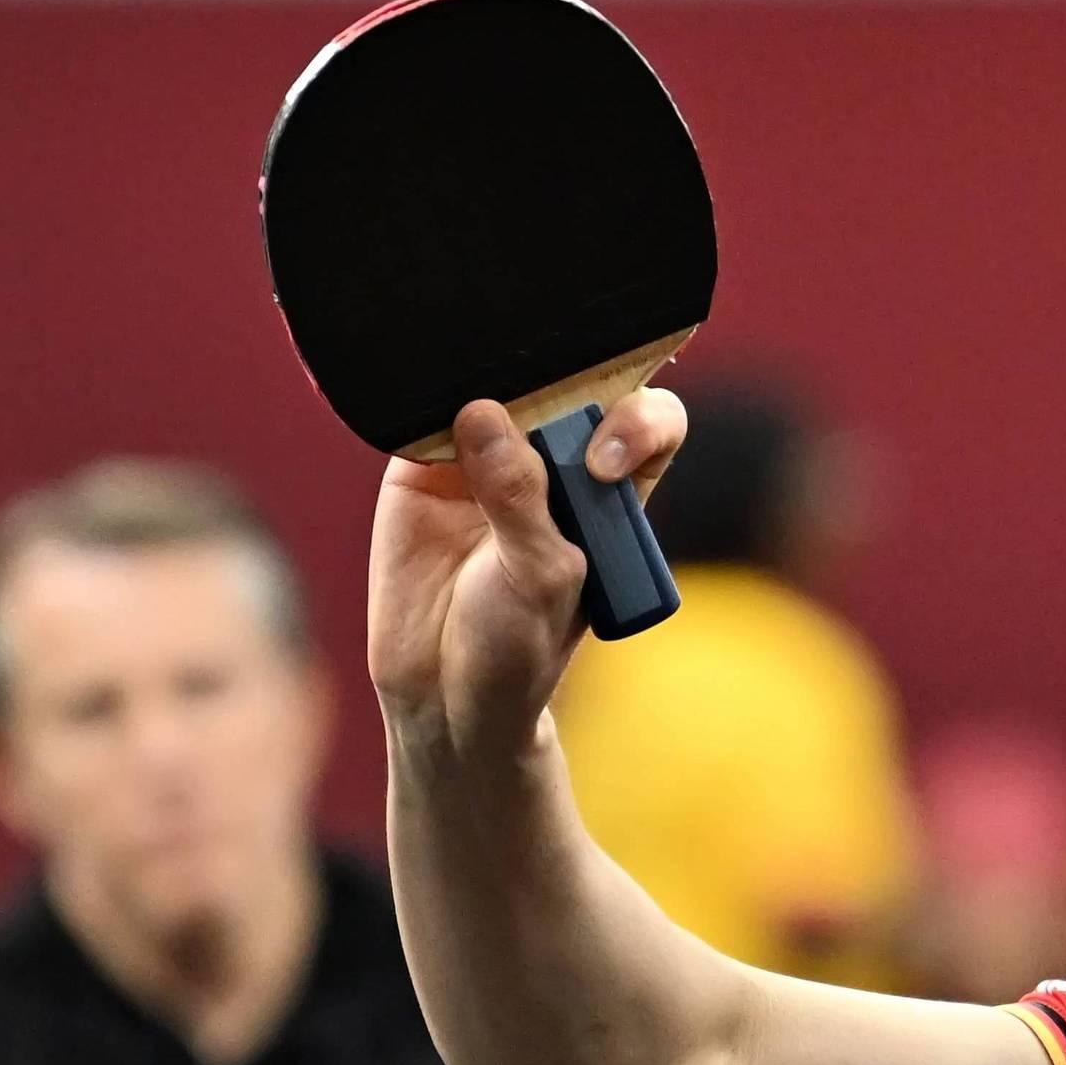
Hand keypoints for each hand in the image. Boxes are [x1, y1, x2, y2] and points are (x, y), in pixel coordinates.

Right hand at [367, 390, 686, 760]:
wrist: (443, 691)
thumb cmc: (518, 643)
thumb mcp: (540, 580)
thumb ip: (521, 502)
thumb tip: (481, 413)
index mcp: (613, 487)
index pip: (648, 420)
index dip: (637, 420)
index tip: (602, 463)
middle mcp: (556, 457)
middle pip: (570, 383)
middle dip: (555, 373)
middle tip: (522, 407)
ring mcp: (487, 453)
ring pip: (494, 385)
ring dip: (481, 375)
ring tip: (464, 404)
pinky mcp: (421, 462)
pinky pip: (420, 412)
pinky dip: (417, 399)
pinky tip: (417, 398)